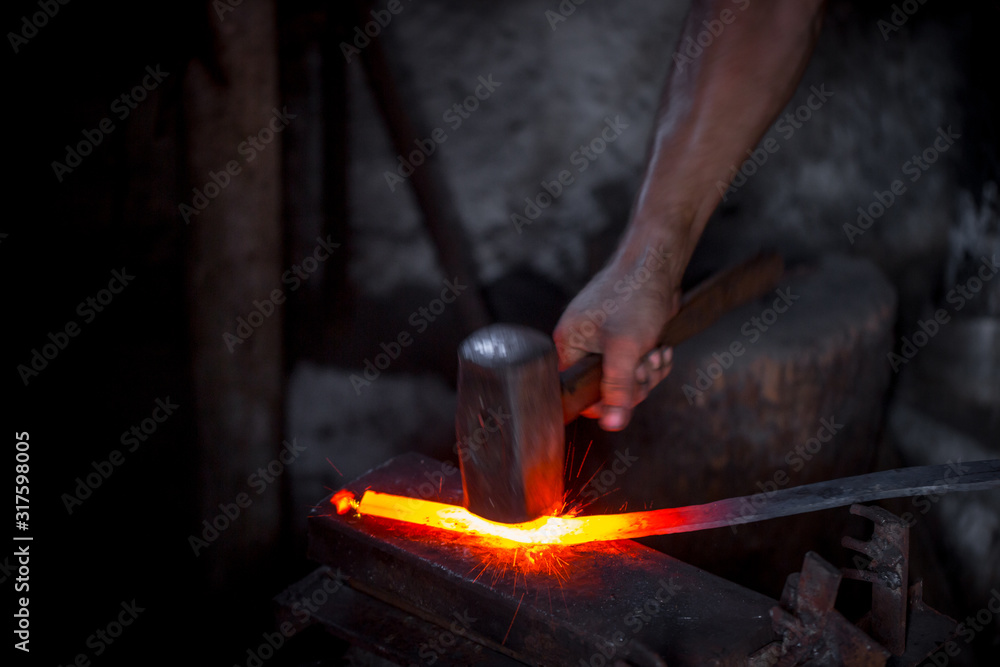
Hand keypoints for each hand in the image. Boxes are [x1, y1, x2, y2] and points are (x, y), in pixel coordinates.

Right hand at [553, 245, 680, 430]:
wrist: (658, 263)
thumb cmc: (634, 296)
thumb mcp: (625, 350)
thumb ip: (617, 389)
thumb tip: (612, 425)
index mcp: (567, 345)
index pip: (576, 392)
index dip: (602, 401)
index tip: (625, 393)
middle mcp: (581, 344)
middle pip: (606, 390)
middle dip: (634, 382)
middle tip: (646, 365)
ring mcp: (603, 341)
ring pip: (625, 379)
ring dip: (647, 372)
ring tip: (657, 353)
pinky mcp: (624, 337)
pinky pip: (636, 365)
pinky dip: (652, 361)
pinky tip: (661, 349)